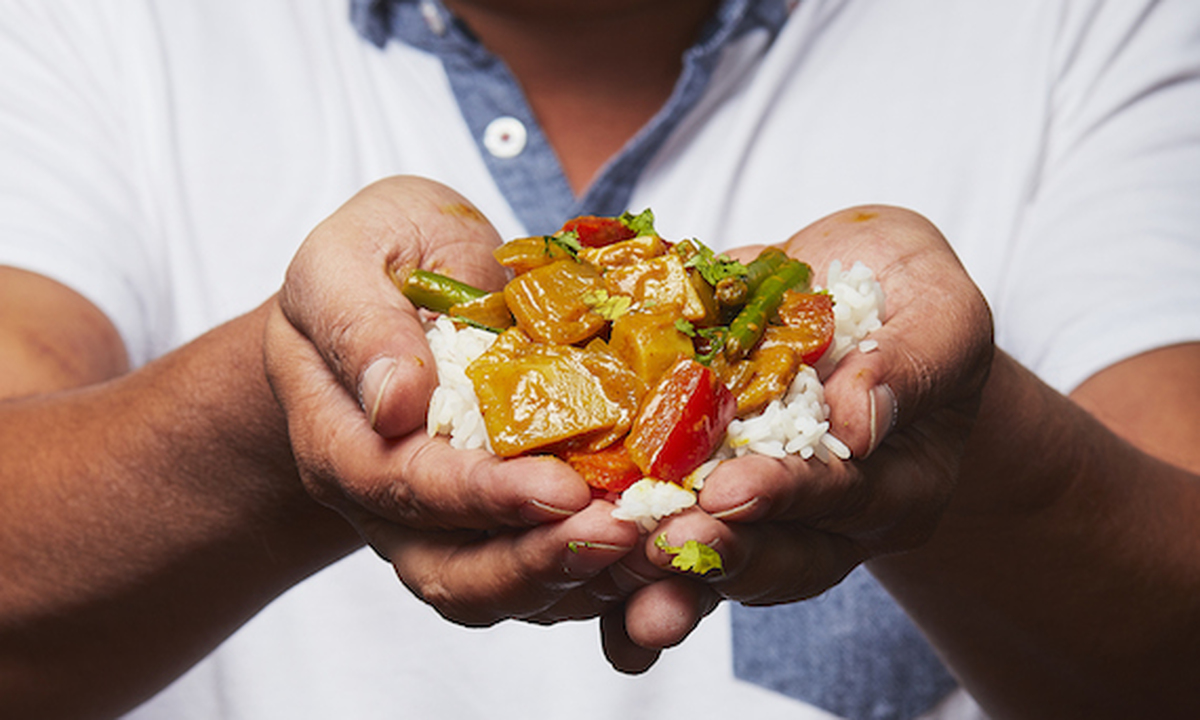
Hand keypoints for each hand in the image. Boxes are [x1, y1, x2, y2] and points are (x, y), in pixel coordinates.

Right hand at [264, 176, 638, 625]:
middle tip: (623, 533)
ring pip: (502, 592)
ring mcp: (443, 524)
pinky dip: (599, 575)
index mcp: (341, 438)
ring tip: (650, 548)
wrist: (395, 287)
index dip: (484, 497)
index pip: (405, 488)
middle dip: (541, 563)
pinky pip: (543, 575)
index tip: (563, 488)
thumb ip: (361, 324)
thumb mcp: (346, 260)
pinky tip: (654, 549)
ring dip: (579, 581)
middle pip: (453, 574)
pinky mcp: (498, 521)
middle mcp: (388, 503)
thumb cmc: (371, 261)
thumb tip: (394, 401)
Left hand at [603, 205, 993, 666]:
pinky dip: (637, 582)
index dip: (787, 495)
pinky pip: (678, 551)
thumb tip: (860, 426)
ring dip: (670, 580)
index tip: (732, 490)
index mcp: (902, 481)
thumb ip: (913, 363)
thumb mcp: (937, 309)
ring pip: (725, 567)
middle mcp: (836, 521)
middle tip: (658, 543)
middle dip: (718, 551)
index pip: (846, 497)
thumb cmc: (907, 291)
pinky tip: (600, 612)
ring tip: (618, 582)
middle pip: (782, 557)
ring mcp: (772, 519)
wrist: (854, 288)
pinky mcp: (713, 503)